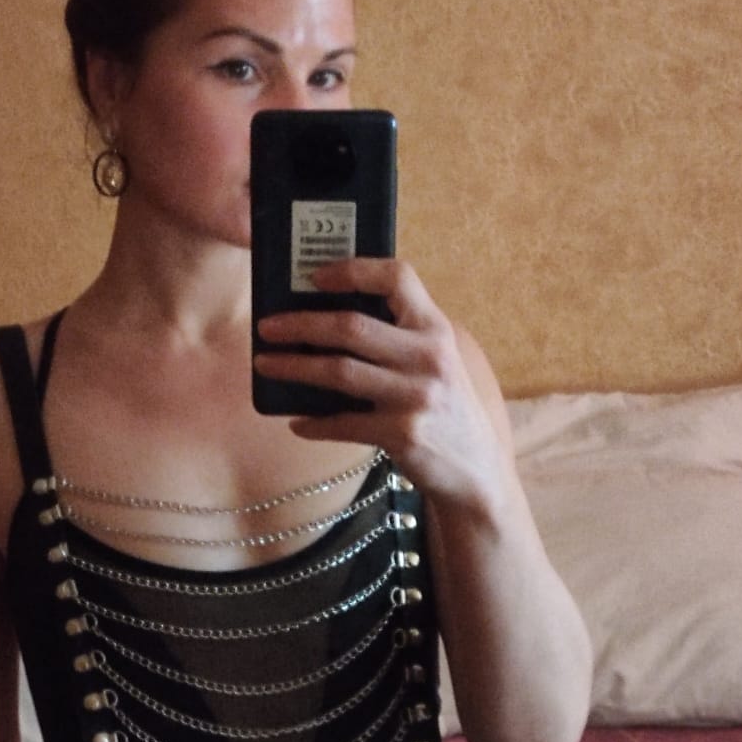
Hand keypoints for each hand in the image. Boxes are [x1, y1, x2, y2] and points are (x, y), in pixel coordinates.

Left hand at [254, 259, 512, 513]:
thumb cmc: (445, 409)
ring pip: (338, 372)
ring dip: (293, 367)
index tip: (315, 275)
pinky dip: (314, 423)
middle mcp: (428, 357)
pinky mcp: (401, 434)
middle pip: (351, 327)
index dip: (352, 269)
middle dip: (299, 324)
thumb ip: (401, 337)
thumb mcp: (437, 362)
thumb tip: (327, 320)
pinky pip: (342, 423)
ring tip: (265, 364)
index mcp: (436, 329)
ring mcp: (415, 397)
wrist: (476, 471)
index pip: (398, 278)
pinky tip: (297, 422)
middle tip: (266, 326)